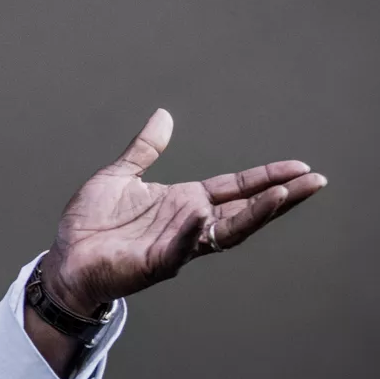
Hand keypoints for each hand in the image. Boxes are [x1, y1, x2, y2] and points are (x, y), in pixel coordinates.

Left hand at [40, 108, 327, 315]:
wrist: (65, 260)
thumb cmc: (92, 224)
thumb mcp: (120, 176)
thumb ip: (145, 149)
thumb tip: (164, 116)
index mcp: (184, 202)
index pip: (235, 187)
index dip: (266, 177)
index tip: (300, 167)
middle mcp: (188, 224)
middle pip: (244, 210)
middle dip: (280, 196)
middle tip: (314, 181)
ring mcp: (176, 245)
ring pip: (224, 231)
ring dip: (253, 214)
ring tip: (282, 194)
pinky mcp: (155, 263)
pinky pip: (179, 248)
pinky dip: (192, 233)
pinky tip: (204, 214)